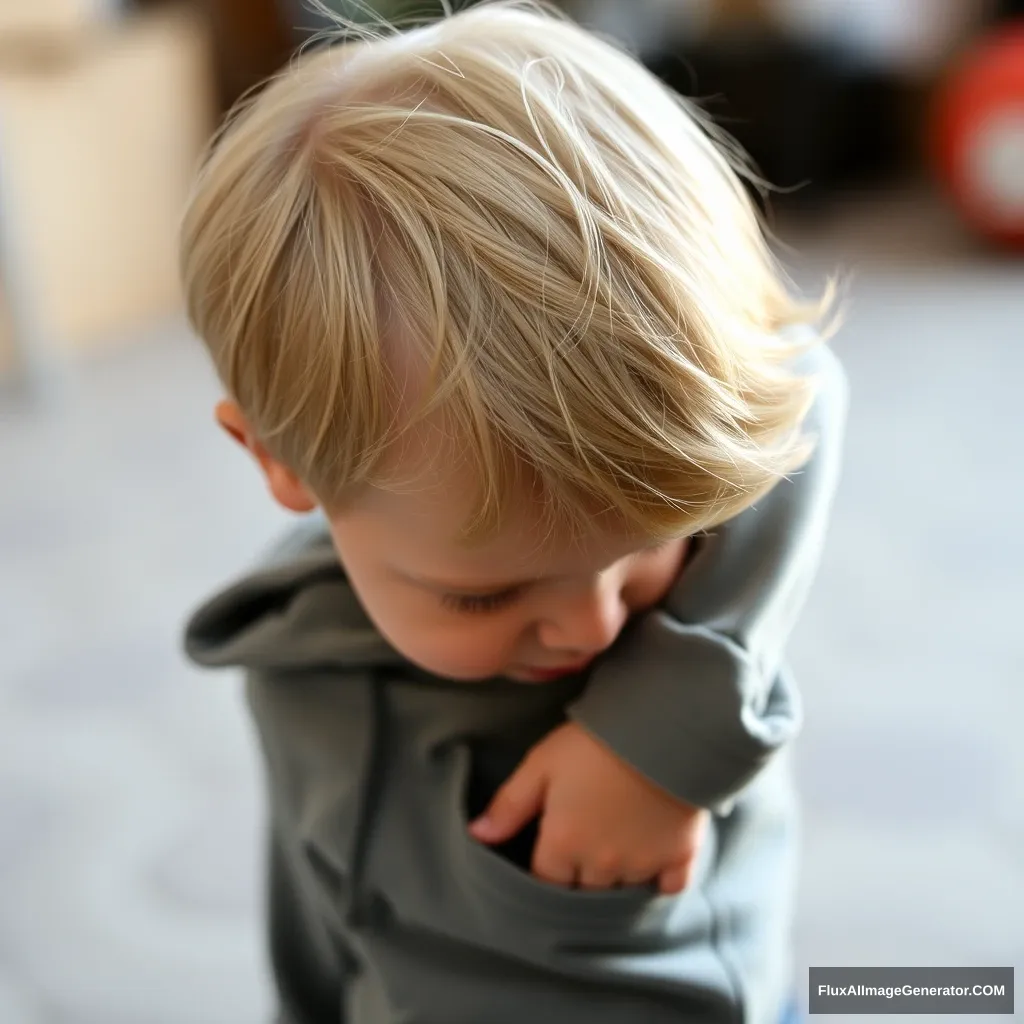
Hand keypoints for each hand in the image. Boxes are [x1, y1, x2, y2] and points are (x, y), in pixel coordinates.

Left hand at [468, 722, 708, 893]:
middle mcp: (602, 866)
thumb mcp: (540, 765)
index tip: (544, 861)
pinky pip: (667, 889)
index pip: (545, 885)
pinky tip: (652, 869)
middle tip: (578, 854)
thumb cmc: (593, 743)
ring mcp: (643, 864)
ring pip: (623, 893)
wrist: (660, 727)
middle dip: (577, 881)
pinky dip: (658, 885)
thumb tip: (476, 835)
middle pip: (583, 894)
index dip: (542, 875)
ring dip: (614, 882)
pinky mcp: (679, 855)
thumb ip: (509, 804)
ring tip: (612, 857)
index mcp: (565, 845)